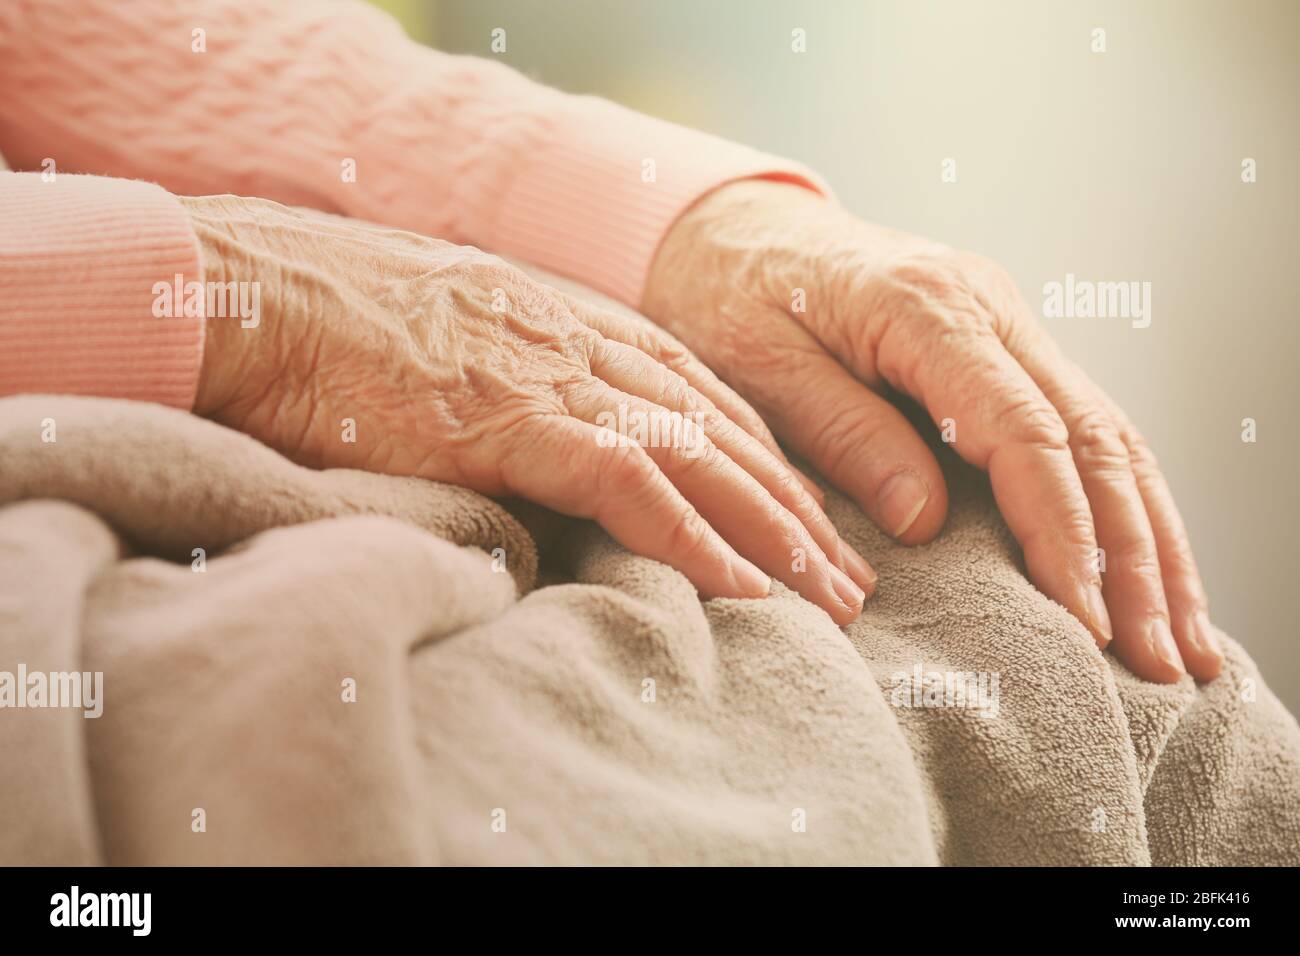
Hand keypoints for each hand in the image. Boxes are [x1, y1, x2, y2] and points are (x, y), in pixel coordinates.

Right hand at [184, 194, 875, 621]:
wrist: (262, 292)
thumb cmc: (344, 326)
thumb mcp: (461, 343)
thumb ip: (522, 385)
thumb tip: (550, 446)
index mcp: (578, 325)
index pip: (706, 399)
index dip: (768, 465)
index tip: (811, 520)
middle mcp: (587, 345)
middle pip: (726, 433)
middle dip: (797, 509)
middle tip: (853, 575)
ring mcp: (555, 377)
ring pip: (702, 458)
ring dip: (775, 533)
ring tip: (832, 598)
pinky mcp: (512, 418)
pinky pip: (627, 482)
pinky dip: (692, 537)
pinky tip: (742, 587)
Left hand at [643, 179, 1223, 681]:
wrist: (737, 233)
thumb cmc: (734, 297)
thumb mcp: (761, 365)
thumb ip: (845, 433)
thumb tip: (926, 520)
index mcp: (929, 307)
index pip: (1024, 432)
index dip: (1061, 533)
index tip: (1082, 621)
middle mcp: (991, 309)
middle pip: (1093, 439)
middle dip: (1136, 558)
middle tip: (1163, 662)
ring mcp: (1008, 326)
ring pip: (1110, 437)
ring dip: (1153, 542)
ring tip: (1188, 641)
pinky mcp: (1006, 351)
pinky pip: (1084, 430)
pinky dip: (1124, 506)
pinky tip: (1150, 570)